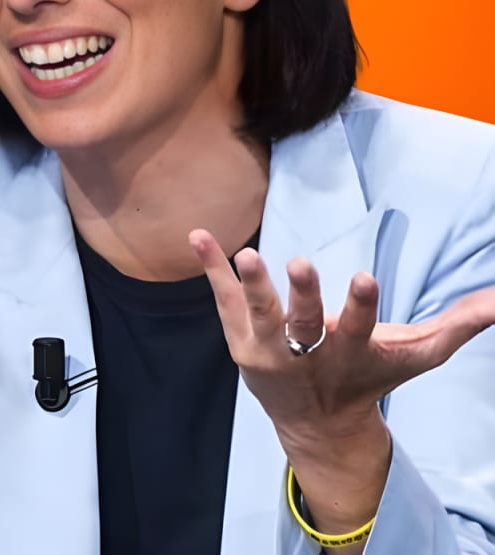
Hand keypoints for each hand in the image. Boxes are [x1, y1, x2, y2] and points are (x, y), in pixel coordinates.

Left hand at [193, 230, 494, 535]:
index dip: (360, 305)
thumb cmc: (370, 377)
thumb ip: (459, 324)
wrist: (317, 422)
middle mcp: (306, 351)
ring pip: (258, 314)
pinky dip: (210, 270)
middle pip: (302, 321)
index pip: (356, 327)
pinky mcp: (240, 339)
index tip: (364, 276)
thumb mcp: (417, 354)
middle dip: (302, 295)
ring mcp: (267, 348)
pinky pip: (223, 301)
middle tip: (300, 262)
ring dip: (252, 284)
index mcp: (350, 351)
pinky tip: (198, 234)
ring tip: (245, 253)